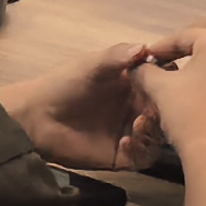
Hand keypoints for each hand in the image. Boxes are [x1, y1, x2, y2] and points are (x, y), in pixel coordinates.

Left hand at [8, 43, 159, 172]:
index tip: (168, 82)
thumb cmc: (64, 85)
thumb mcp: (91, 65)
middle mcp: (137, 108)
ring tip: (138, 125)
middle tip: (154, 109)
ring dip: (154, 131)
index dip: (169, 82)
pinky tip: (126, 142)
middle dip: (165, 111)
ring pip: (158, 135)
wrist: (35, 118)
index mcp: (134, 84)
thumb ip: (118, 55)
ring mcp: (130, 133)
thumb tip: (145, 47)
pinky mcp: (121, 156)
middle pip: (166, 111)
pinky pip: (143, 157)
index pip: (164, 83)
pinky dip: (141, 150)